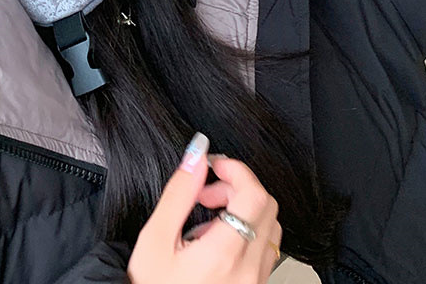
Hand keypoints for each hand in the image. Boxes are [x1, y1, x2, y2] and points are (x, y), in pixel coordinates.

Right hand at [127, 133, 281, 283]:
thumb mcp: (156, 237)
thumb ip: (180, 192)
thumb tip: (197, 154)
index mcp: (223, 254)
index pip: (254, 195)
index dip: (236, 170)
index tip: (214, 166)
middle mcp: (248, 271)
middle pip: (267, 206)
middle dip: (237, 187)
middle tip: (207, 192)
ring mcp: (255, 282)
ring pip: (269, 227)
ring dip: (243, 210)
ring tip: (208, 218)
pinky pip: (265, 250)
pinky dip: (246, 232)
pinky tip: (216, 240)